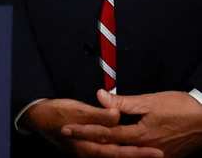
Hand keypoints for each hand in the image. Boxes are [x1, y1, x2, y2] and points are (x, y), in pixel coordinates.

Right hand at [24, 97, 159, 156]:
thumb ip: (98, 116)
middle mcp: (89, 154)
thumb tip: (117, 116)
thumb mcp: (76, 111)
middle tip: (160, 153)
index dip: (138, 152)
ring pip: (114, 154)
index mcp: (88, 147)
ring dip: (130, 153)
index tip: (157, 152)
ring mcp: (88, 151)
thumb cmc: (56, 112)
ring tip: (149, 152)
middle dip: (138, 155)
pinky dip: (119, 150)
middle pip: (119, 156)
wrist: (36, 116)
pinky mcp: (87, 147)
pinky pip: (108, 151)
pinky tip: (128, 146)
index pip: (119, 152)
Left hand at [62, 89, 201, 157]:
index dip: (84, 131)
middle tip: (68, 138)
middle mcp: (144, 149)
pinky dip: (124, 153)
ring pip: (124, 156)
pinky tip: (114, 149)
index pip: (105, 134)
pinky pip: (137, 157)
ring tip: (85, 145)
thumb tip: (100, 96)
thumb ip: (123, 102)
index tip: (66, 129)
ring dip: (104, 150)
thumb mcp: (151, 101)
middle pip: (111, 149)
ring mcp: (155, 156)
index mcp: (139, 135)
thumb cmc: (181, 109)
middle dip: (88, 144)